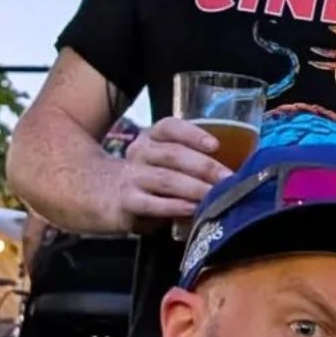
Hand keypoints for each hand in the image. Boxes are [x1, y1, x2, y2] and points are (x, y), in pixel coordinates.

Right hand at [114, 117, 231, 232]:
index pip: (170, 127)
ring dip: (195, 188)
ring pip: (166, 179)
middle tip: (228, 179)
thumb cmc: (148, 176)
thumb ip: (192, 162)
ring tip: (217, 196)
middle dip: (205, 166)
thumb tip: (236, 174)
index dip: (193, 134)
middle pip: (173, 154)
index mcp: (153, 137)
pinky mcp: (127, 203)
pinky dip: (175, 207)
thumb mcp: (164, 161)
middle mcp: (140, 152)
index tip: (215, 145)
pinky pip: (153, 204)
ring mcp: (132, 177)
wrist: (99, 194)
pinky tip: (193, 210)